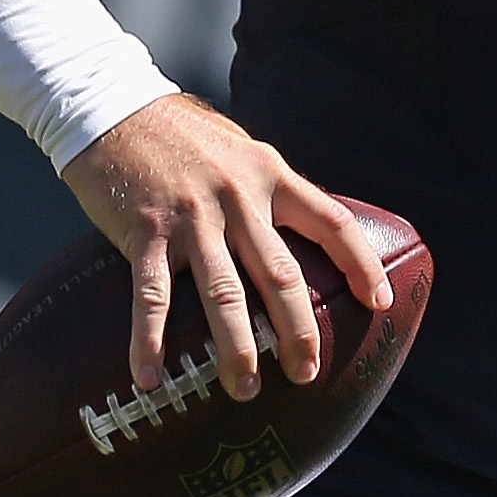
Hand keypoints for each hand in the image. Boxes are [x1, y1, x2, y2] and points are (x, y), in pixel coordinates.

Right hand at [58, 92, 392, 400]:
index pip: (332, 222)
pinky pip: (152, 297)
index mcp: (271, 175)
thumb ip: (268, 192)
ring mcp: (193, 217)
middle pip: (281, 273)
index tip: (381, 303)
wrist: (114, 108)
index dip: (361, 264)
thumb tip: (298, 237)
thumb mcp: (242, 151)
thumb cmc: (183, 135)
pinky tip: (152, 379)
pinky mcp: (145, 232)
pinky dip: (150, 342)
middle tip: (307, 373)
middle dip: (298, 330)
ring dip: (237, 348)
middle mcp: (240, 197)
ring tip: (246, 389)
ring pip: (224, 293)